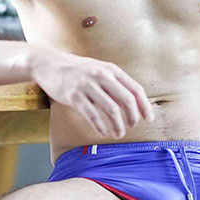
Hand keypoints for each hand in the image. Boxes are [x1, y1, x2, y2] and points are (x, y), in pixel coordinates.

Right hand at [32, 48, 154, 138]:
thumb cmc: (78, 70)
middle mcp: (102, 75)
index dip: (144, 106)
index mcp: (111, 69)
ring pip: (111, 110)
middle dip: (132, 118)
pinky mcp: (74, 96)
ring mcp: (87, 85)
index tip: (149, 119)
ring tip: (118, 134)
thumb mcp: (100, 69)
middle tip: (131, 128)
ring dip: (118, 126)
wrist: (50, 64)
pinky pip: (93, 115)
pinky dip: (101, 127)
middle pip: (127, 100)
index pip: (135, 89)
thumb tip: (135, 102)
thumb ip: (115, 82)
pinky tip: (104, 132)